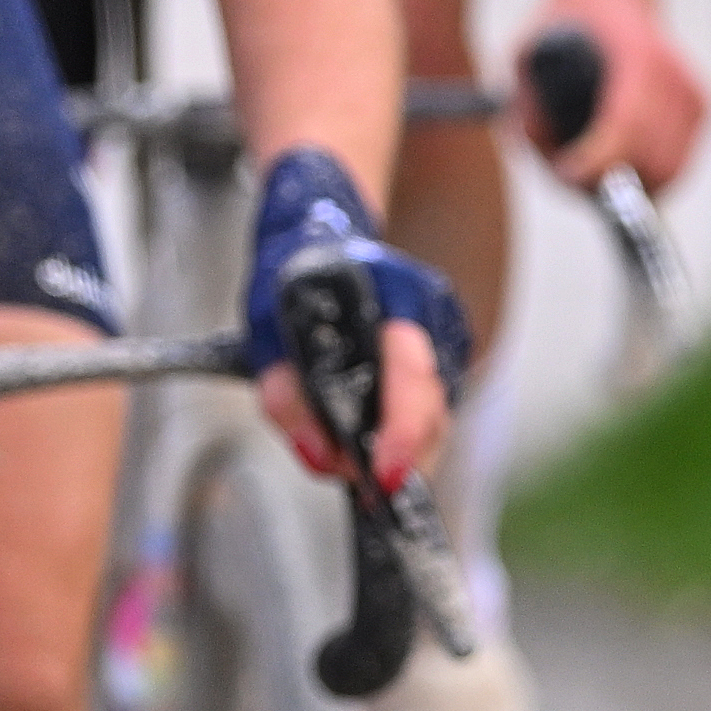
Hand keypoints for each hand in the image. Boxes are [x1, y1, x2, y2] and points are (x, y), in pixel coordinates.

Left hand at [241, 143, 464, 494]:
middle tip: (355, 482)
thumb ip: (286, 395)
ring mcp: (446, 333)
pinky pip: (431, 410)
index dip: (402, 433)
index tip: (381, 476)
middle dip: (397, 458)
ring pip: (437, 418)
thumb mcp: (265, 328)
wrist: (320, 229)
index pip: (412, 373)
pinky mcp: (443, 355)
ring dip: (398, 451)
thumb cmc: (292, 272)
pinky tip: (369, 438)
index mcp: (393, 291)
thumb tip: (318, 456)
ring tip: (351, 460)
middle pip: (434, 410)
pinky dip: (400, 434)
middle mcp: (432, 311)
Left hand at [530, 0, 710, 190]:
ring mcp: (694, 94)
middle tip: (573, 173)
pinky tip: (622, 146)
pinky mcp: (704, 106)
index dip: (597, 162)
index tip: (566, 172)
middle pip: (654, 161)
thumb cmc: (568, 21)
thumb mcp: (528, 49)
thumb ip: (528, 103)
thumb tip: (549, 158)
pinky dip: (649, 168)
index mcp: (636, 57)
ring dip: (632, 181)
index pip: (627, 125)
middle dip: (612, 182)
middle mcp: (674, 76)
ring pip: (670, 170)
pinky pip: (678, 161)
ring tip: (595, 160)